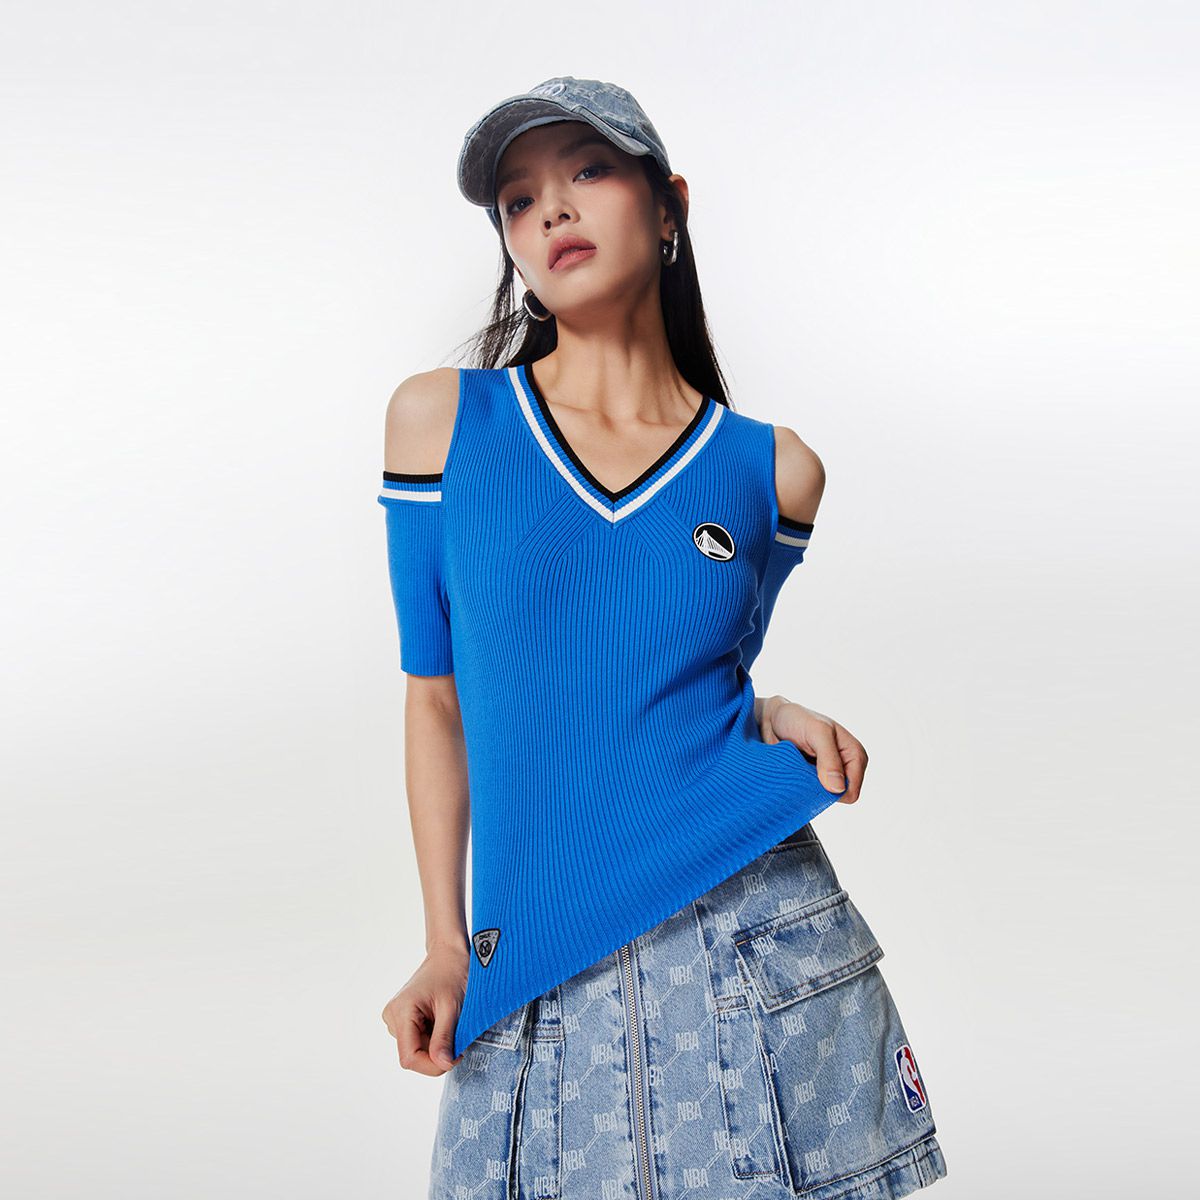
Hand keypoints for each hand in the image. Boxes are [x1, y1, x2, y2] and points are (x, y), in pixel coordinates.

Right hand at [380, 942, 468, 1074]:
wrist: (448, 953)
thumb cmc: (452, 973)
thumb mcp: (452, 1008)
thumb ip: (444, 1038)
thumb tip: (442, 1065)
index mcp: (401, 1011)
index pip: (409, 1057)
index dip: (432, 1065)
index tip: (456, 1057)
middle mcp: (392, 1016)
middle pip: (413, 1054)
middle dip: (437, 1053)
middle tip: (458, 1037)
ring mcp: (395, 1017)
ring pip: (416, 1048)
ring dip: (436, 1043)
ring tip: (448, 1021)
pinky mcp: (402, 1017)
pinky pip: (417, 1039)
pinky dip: (433, 1036)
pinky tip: (441, 1020)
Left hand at [757, 695, 866, 803]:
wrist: (773, 718)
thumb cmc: (797, 718)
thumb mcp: (817, 732)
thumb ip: (829, 758)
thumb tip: (837, 788)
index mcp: (855, 755)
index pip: (851, 791)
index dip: (832, 789)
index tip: (811, 773)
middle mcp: (846, 767)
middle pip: (837, 797)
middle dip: (819, 789)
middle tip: (801, 769)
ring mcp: (829, 774)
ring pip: (823, 797)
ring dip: (808, 788)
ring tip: (796, 768)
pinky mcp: (813, 778)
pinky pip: (810, 795)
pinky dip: (800, 787)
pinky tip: (792, 773)